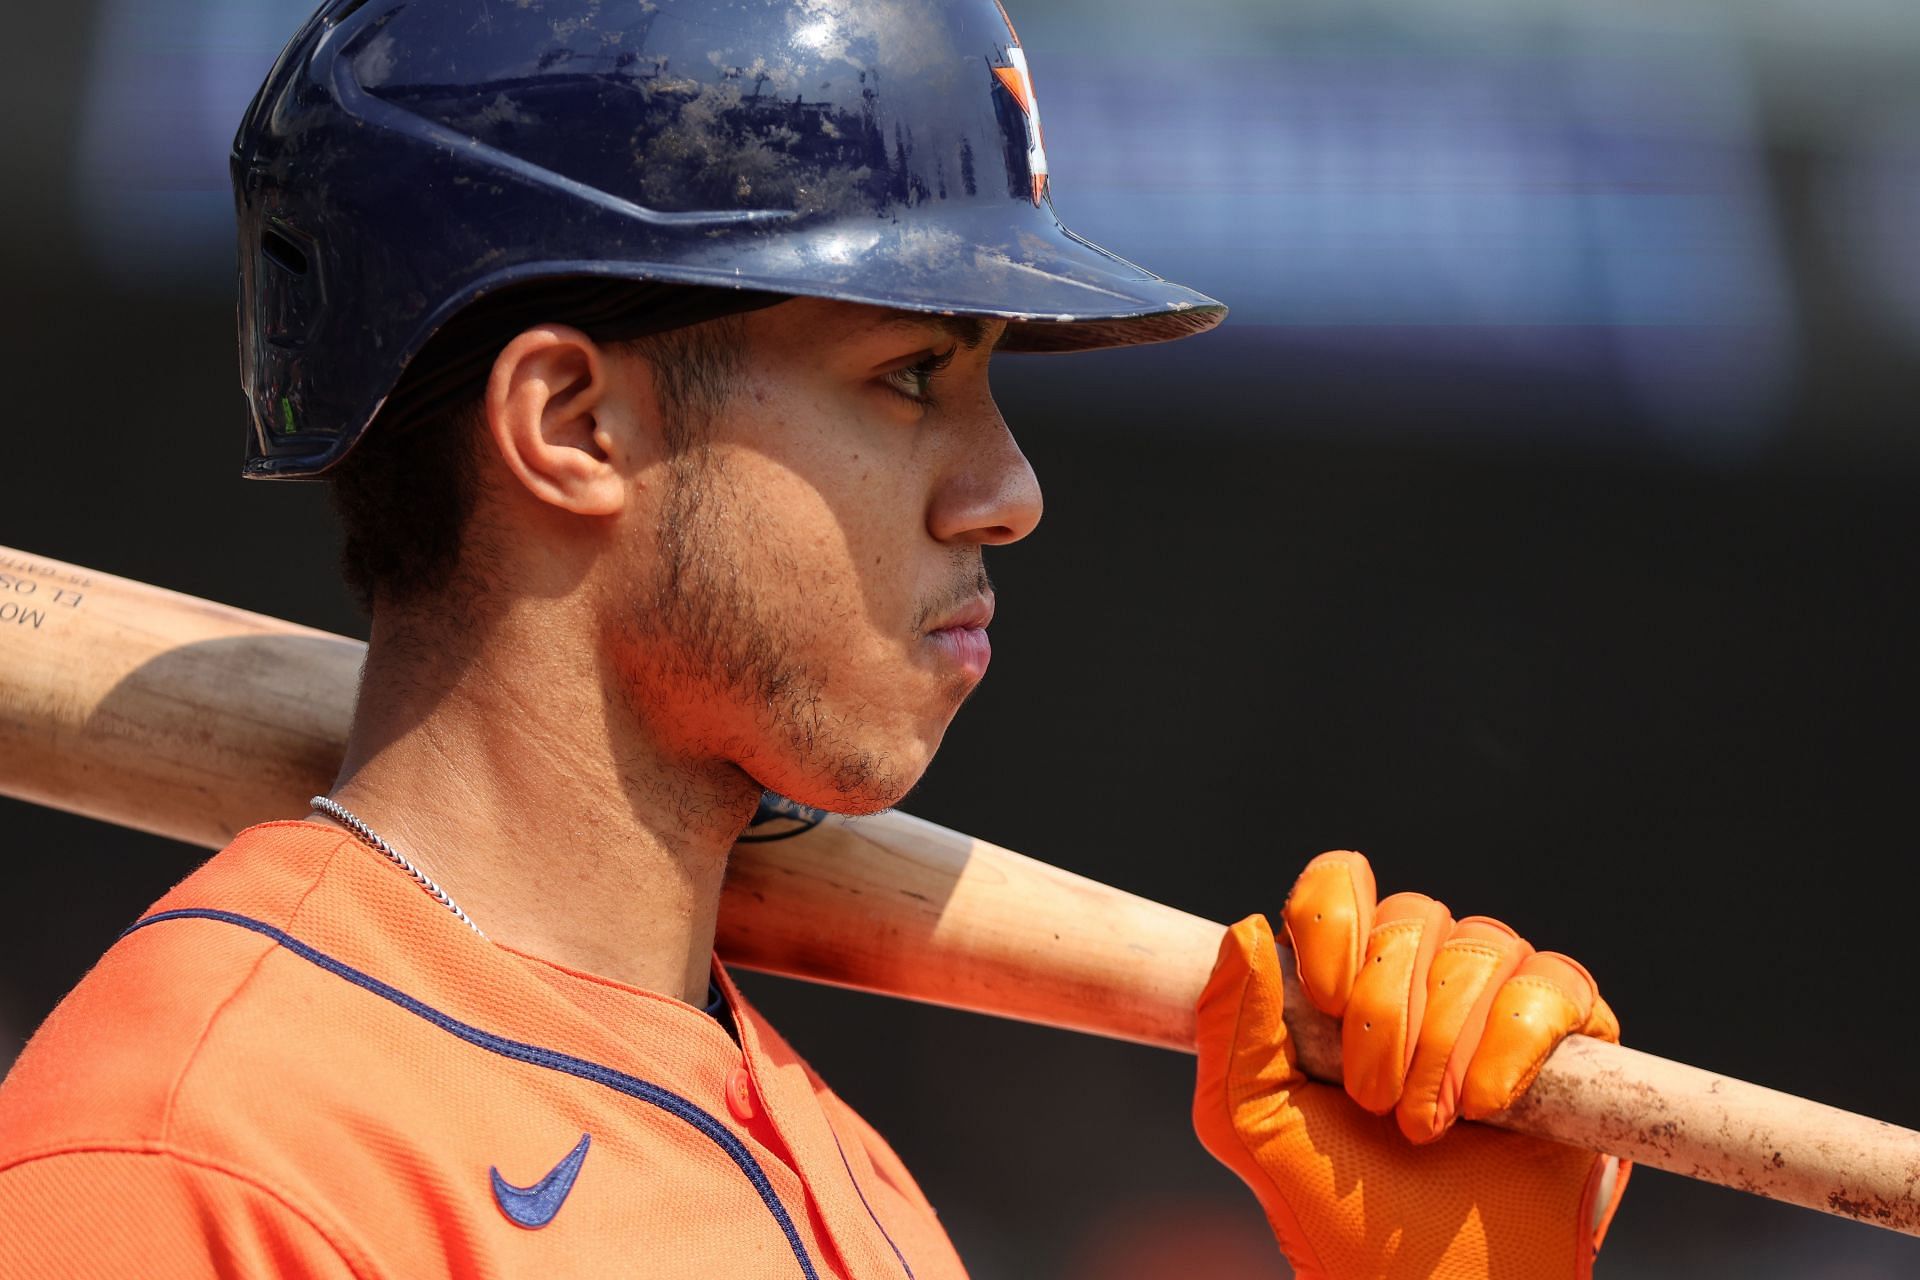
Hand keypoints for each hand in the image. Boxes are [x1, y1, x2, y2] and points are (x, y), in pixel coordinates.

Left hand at [1192, 852, 1627, 1278]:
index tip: (1325, 1001)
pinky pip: (1554, 984)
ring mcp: (1500, 1001)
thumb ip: (1233, 1024)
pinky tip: (1491, 1107)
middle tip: (1374, 1104)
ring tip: (1428, 1125)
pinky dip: (1514, 1042)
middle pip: (1410, 916)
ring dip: (1445, 1045)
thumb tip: (1245, 928)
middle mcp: (1424, 976)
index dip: (1332, 922)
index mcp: (1344, 979)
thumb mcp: (1252, 1121)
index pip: (1341, 884)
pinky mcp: (1575, 1037)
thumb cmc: (1338, 1212)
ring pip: (1482, 945)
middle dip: (1387, 1015)